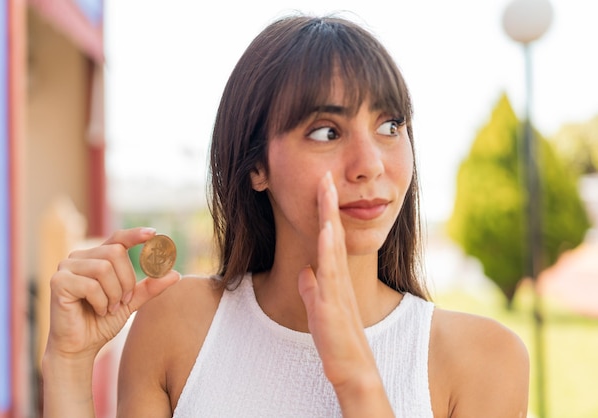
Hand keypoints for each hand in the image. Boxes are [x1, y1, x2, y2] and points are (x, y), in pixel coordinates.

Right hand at [45, 227, 179, 360]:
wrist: (80, 348)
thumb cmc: (101, 323)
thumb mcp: (131, 302)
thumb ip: (150, 287)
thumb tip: (176, 274)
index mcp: (96, 258)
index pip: (118, 238)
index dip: (135, 234)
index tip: (154, 234)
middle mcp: (79, 257)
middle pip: (116, 253)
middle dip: (127, 280)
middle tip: (123, 301)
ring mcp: (66, 268)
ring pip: (104, 268)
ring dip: (114, 293)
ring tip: (110, 308)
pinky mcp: (58, 282)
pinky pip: (91, 285)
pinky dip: (101, 302)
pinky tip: (98, 311)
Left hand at [297, 172, 374, 385]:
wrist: (354, 370)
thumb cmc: (338, 341)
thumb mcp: (321, 309)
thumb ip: (313, 289)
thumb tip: (305, 272)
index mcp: (336, 279)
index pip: (331, 240)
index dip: (327, 214)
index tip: (323, 189)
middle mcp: (339, 279)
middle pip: (334, 235)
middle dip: (329, 206)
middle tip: (327, 177)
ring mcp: (337, 290)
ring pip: (334, 247)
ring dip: (330, 218)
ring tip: (326, 191)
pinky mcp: (332, 305)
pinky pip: (331, 273)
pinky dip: (328, 250)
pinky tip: (326, 231)